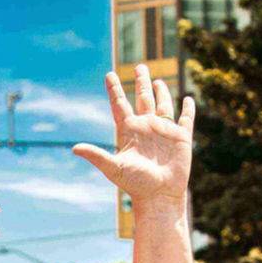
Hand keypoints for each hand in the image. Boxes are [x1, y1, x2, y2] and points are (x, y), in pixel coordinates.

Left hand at [73, 67, 193, 207]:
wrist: (159, 196)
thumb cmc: (136, 185)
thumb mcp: (114, 168)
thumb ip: (96, 155)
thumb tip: (74, 148)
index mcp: (129, 131)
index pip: (120, 105)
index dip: (114, 89)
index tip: (109, 74)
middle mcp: (146, 128)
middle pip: (142, 98)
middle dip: (142, 82)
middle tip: (140, 66)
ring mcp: (164, 131)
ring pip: (163, 104)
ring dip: (161, 91)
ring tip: (157, 80)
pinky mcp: (181, 138)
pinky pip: (185, 119)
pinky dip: (187, 108)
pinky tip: (187, 99)